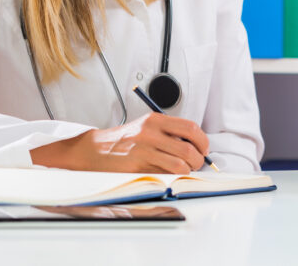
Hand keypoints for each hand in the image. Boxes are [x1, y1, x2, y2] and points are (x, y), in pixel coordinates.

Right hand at [31, 113, 208, 173]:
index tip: (204, 149)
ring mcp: (144, 150)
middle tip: (197, 163)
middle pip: (189, 148)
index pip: (190, 128)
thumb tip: (196, 145)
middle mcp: (151, 133)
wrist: (93, 150)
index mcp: (155, 120)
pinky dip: (174, 177)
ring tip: (185, 171)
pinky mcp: (137, 166)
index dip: (202, 141)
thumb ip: (168, 132)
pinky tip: (171, 176)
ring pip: (180, 164)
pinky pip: (166, 174)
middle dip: (199, 159)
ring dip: (188, 171)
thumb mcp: (146, 127)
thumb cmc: (123, 140)